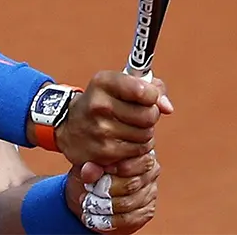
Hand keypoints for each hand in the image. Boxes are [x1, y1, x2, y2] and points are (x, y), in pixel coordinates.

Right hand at [55, 72, 173, 166]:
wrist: (68, 125)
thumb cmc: (103, 100)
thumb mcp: (120, 84)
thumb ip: (151, 88)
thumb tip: (168, 108)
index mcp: (104, 83)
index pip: (144, 91)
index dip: (152, 95)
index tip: (147, 97)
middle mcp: (100, 105)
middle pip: (149, 116)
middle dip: (150, 116)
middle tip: (139, 115)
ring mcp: (100, 131)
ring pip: (146, 136)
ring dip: (144, 133)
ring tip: (130, 128)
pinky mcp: (103, 154)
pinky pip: (137, 152)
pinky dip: (136, 148)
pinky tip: (124, 141)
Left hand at [65, 151, 160, 233]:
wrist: (93, 196)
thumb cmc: (93, 175)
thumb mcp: (86, 167)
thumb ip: (89, 166)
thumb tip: (89, 169)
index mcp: (140, 152)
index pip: (137, 160)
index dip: (117, 168)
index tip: (102, 171)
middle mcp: (150, 171)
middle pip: (131, 184)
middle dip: (107, 190)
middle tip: (91, 191)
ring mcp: (150, 191)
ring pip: (128, 203)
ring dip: (105, 206)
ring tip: (89, 204)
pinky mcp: (147, 211)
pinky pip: (128, 218)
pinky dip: (109, 220)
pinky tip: (95, 216)